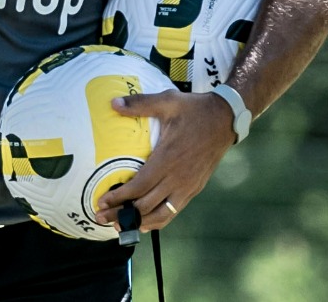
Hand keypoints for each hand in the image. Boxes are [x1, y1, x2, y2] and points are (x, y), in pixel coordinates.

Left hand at [94, 90, 234, 231]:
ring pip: (161, 214)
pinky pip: (174, 211)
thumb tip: (113, 103)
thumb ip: (140, 104)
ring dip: (139, 221)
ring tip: (120, 225)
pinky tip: (145, 224)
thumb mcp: (167, 101)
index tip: (101, 202)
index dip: (119, 197)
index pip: (139, 186)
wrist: (225, 119)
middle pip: (146, 205)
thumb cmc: (195, 110)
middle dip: (122, 213)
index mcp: (168, 158)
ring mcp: (188, 186)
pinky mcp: (194, 189)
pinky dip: (158, 220)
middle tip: (101, 217)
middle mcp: (177, 178)